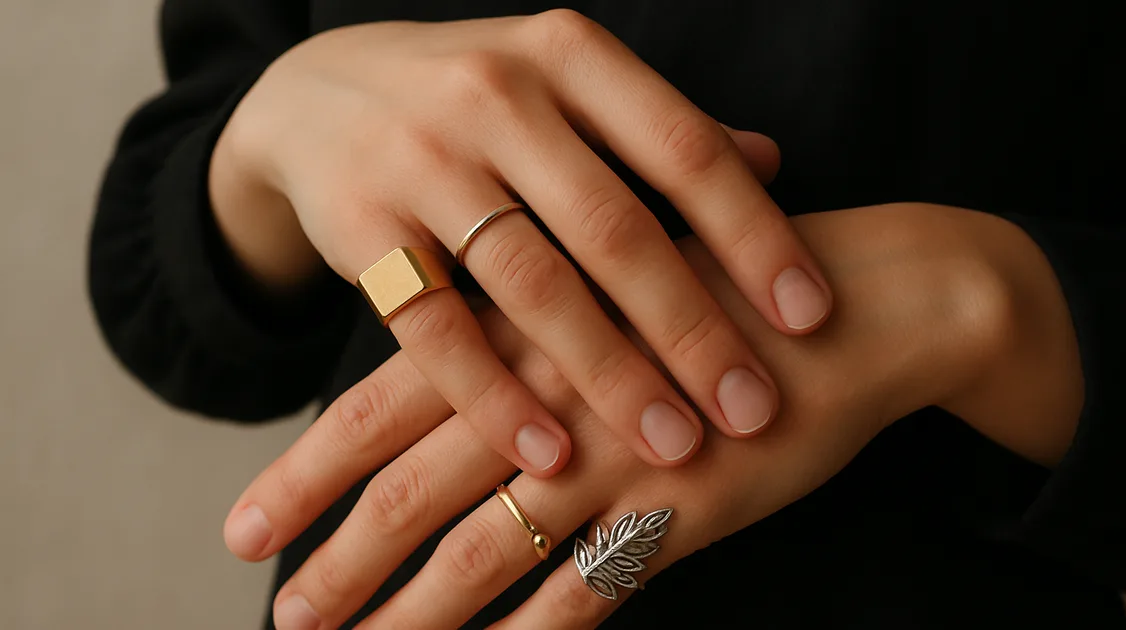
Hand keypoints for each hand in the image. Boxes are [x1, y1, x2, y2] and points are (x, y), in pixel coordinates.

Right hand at [210, 10, 833, 476]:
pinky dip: (495, 398)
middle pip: (613, 226)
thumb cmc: (475, 101)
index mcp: (569, 55)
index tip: (809, 317)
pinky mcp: (358, 228)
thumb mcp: (565, 86)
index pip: (683, 148)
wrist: (316, 94)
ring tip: (673, 445)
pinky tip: (550, 455)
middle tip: (755, 407)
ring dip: (608, 374)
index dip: (753, 234)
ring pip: (531, 282)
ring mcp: (419, 158)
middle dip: (691, 327)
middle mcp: (496, 95)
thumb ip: (659, 129)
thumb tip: (772, 165)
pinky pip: (435, 328)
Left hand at [227, 205, 1080, 627]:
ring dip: (409, 614)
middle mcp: (547, 390)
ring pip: (482, 550)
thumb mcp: (607, 284)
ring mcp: (611, 454)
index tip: (246, 526)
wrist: (849, 306)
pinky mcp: (678, 510)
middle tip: (282, 616)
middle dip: (338, 559)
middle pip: (411, 489)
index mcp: (519, 325)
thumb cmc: (721, 291)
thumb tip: (452, 385)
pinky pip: (586, 592)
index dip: (306, 474)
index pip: (380, 407)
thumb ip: (528, 333)